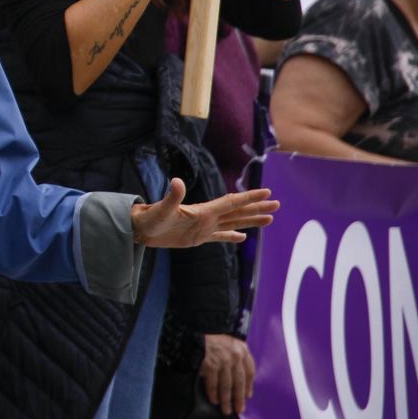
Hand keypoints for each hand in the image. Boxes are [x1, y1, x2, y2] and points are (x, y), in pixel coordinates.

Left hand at [130, 178, 277, 247]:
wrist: (140, 229)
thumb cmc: (150, 218)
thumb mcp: (161, 209)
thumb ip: (172, 196)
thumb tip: (177, 181)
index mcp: (203, 211)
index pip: (231, 202)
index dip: (248, 197)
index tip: (267, 191)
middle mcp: (207, 217)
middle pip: (238, 211)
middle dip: (257, 208)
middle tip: (277, 204)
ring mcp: (203, 227)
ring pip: (233, 223)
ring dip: (250, 220)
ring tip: (269, 219)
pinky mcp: (197, 238)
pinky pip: (219, 237)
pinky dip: (231, 236)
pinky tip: (243, 237)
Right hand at [200, 333, 254, 414]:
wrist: (199, 324)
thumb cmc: (214, 333)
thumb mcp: (231, 341)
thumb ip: (236, 355)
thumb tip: (235, 376)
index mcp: (242, 350)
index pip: (249, 372)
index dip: (249, 385)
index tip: (247, 396)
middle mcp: (234, 356)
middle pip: (239, 382)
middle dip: (238, 398)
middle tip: (238, 410)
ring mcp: (222, 360)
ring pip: (226, 385)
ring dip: (226, 399)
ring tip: (226, 410)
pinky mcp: (209, 363)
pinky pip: (212, 382)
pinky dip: (213, 392)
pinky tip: (214, 400)